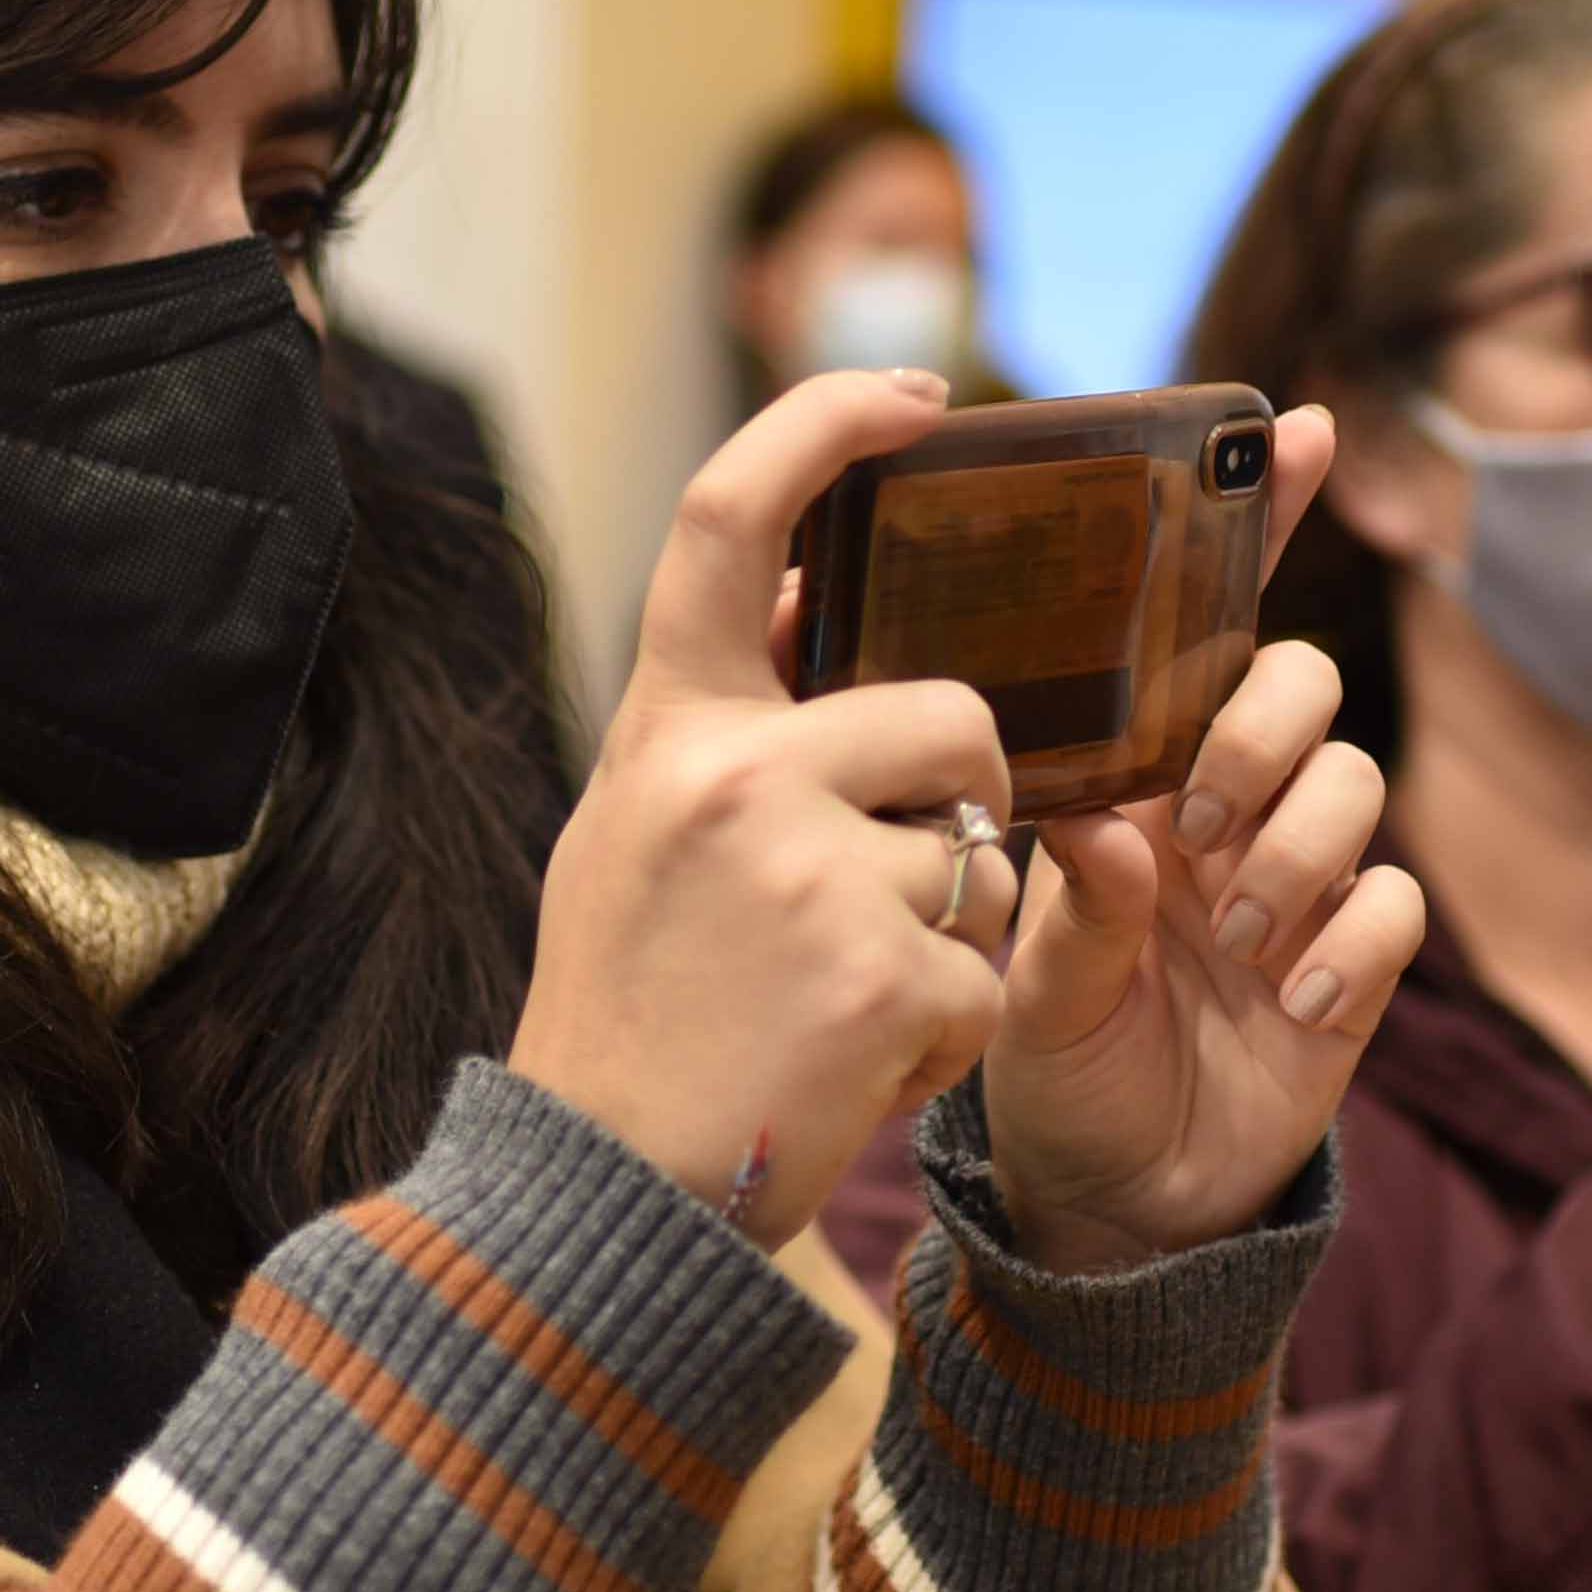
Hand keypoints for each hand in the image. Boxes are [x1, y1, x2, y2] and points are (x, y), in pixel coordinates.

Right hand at [508, 367, 1021, 1239]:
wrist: (603, 1196)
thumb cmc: (632, 1017)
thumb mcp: (637, 836)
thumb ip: (724, 728)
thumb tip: (812, 592)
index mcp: (668, 732)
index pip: (729, 519)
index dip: (823, 424)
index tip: (915, 396)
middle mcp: (731, 778)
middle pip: (952, 717)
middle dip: (965, 804)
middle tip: (899, 896)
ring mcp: (809, 874)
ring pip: (985, 857)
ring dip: (949, 938)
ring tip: (846, 1006)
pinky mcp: (881, 975)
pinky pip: (988, 973)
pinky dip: (947, 1036)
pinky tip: (858, 1068)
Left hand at [981, 408, 1430, 1271]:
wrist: (1112, 1204)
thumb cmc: (1051, 1070)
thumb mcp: (1027, 991)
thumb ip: (1072, 908)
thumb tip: (1112, 828)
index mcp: (1135, 779)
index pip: (1201, 631)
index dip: (1252, 524)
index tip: (1288, 429)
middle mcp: (1225, 809)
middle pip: (1300, 684)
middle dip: (1262, 731)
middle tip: (1202, 822)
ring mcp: (1296, 882)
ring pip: (1358, 782)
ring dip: (1300, 845)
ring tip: (1235, 937)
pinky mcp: (1354, 961)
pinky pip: (1396, 899)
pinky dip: (1352, 939)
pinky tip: (1294, 1000)